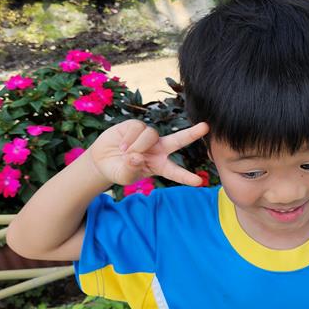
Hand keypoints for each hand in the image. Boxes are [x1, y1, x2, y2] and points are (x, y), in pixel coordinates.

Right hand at [87, 119, 209, 186]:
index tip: (199, 182)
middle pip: (179, 140)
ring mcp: (149, 137)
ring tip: (125, 153)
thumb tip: (136, 156)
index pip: (176, 172)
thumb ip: (131, 168)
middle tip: (206, 127)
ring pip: (151, 134)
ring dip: (137, 145)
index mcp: (160, 165)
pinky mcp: (136, 126)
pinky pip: (137, 128)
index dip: (186, 177)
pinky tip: (121, 145)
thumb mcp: (125, 175)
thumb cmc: (118, 170)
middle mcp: (159, 149)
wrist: (102, 160)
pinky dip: (128, 138)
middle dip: (192, 133)